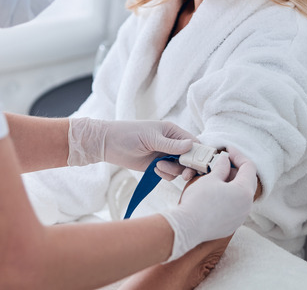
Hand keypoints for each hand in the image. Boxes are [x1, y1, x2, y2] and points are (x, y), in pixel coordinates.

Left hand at [67, 118, 194, 173]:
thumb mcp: (150, 138)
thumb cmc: (128, 134)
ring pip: (180, 168)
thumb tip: (191, 146)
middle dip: (187, 167)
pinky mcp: (157, 166)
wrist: (108, 144)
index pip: (193, 143)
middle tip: (184, 175)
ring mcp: (164, 155)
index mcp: (172, 132)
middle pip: (189, 158)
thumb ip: (171, 145)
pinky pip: (169, 174)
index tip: (196, 165)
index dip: (198, 154)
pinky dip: (165, 175)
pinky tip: (154, 170)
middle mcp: (171, 144)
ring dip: (173, 170)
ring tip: (158, 166)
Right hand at [159, 148, 257, 260]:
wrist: (187, 227)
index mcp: (244, 192)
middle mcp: (247, 206)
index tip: (227, 150)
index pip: (249, 167)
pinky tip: (214, 194)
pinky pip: (234, 207)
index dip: (238, 155)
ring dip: (230, 184)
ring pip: (240, 195)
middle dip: (234, 170)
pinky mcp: (231, 225)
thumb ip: (221, 167)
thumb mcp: (210, 178)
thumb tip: (225, 160)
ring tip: (215, 178)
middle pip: (246, 181)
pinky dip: (227, 197)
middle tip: (220, 163)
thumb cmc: (198, 201)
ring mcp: (240, 218)